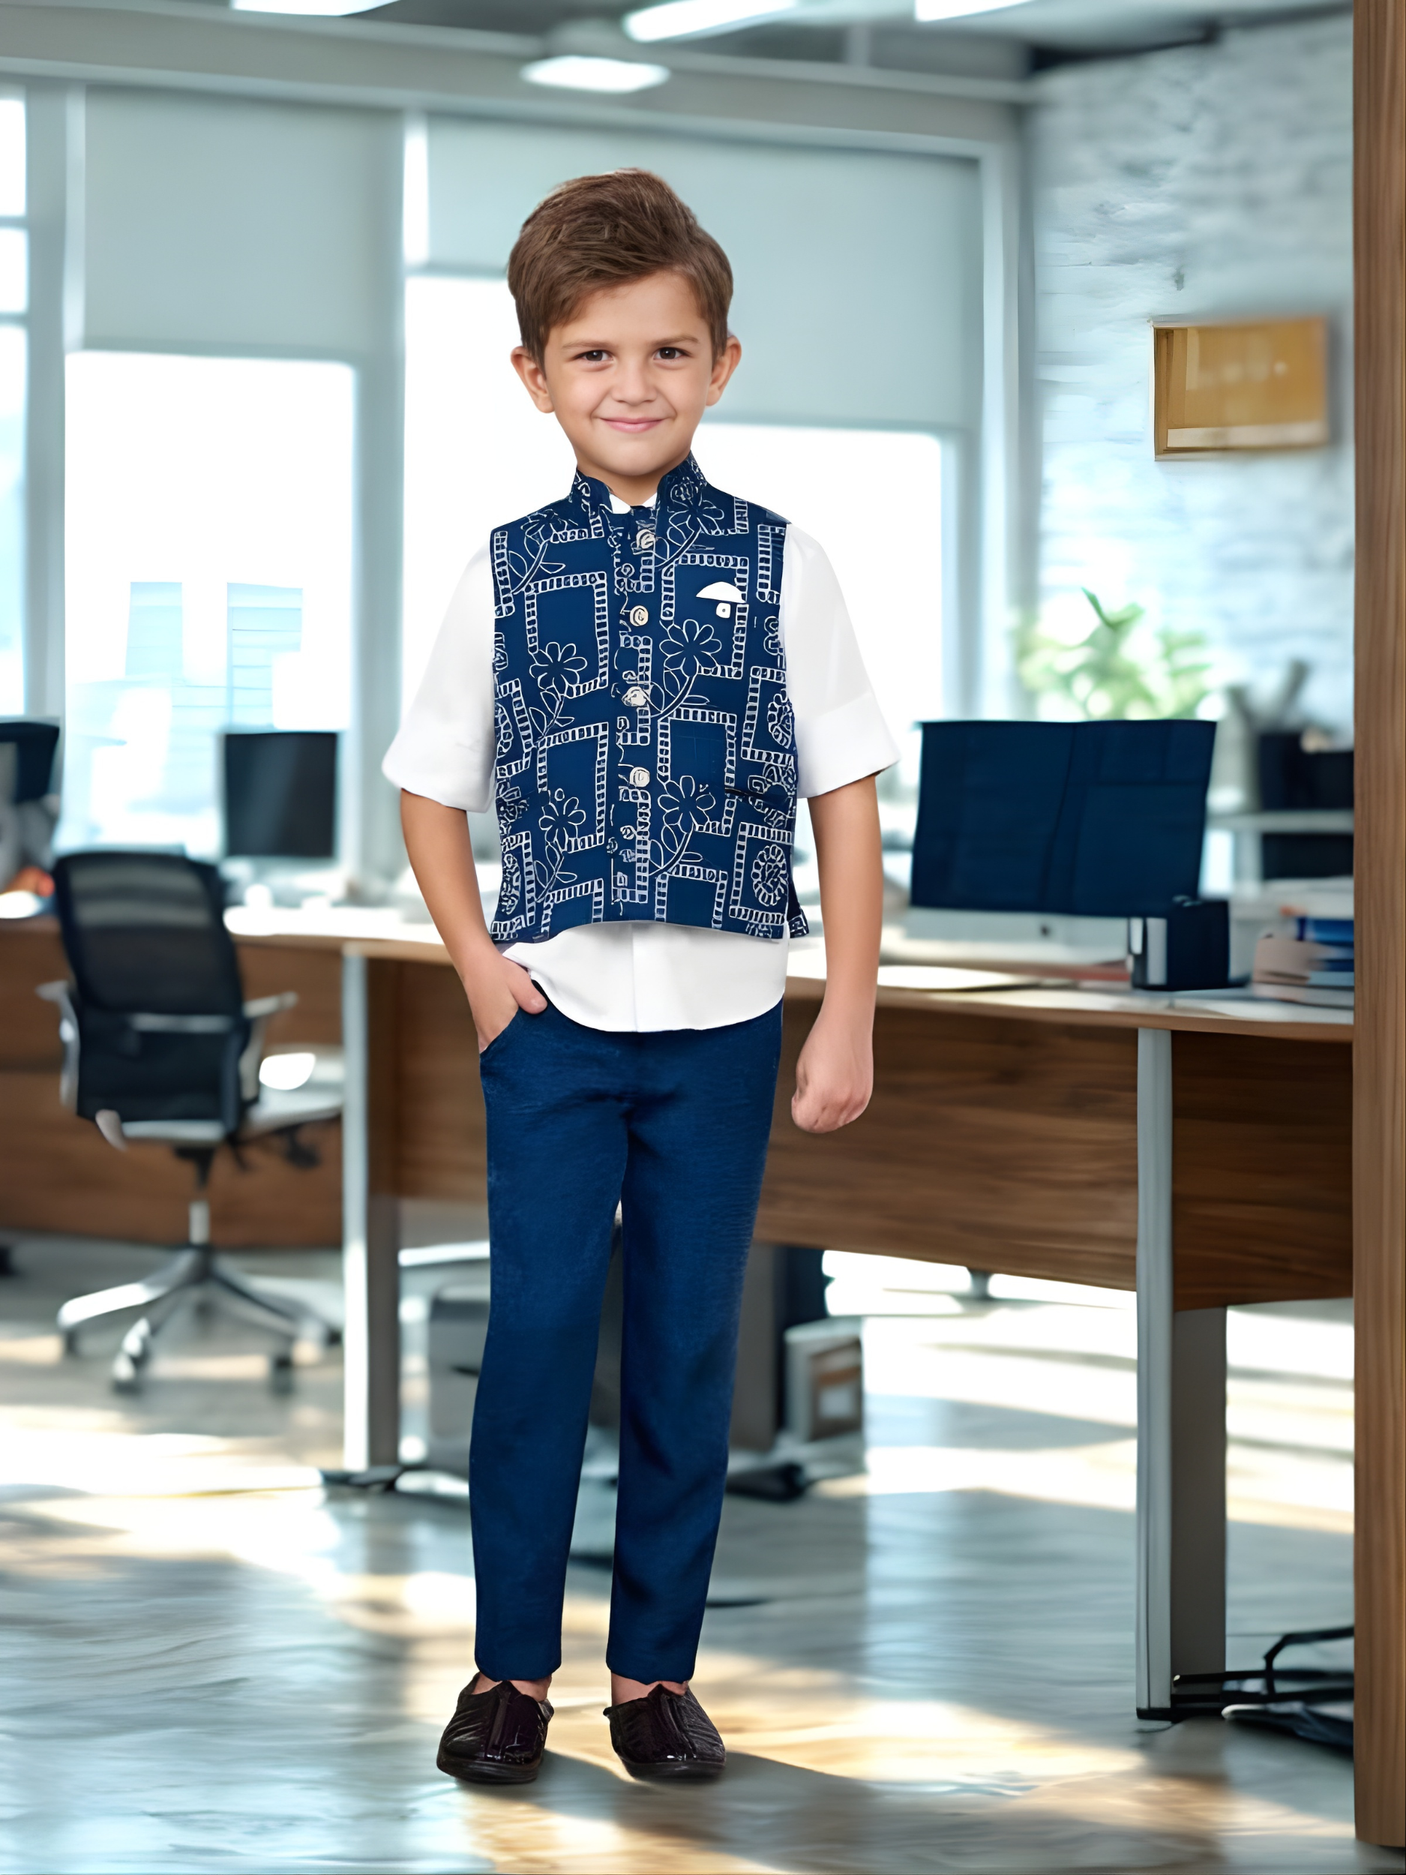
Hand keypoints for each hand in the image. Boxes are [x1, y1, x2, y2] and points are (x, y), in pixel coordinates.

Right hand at [461, 951, 547, 1052]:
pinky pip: (491, 1044)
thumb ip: (530, 997)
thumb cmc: (497, 971)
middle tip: (539, 1055)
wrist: (475, 962)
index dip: (528, 1055)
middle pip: (507, 1054)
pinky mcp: (481, 1026)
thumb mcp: (518, 980)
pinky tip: (513, 1045)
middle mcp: (489, 1033)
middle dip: (521, 1056)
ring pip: (499, 1050)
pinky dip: (501, 1047)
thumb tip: (541, 1009)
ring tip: (529, 1051)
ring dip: (511, 1051)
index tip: (541, 1056)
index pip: (516, 1051)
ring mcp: (483, 1031)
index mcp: (499, 1026)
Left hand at [791, 1008, 872, 1133]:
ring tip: (822, 1090)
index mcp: (821, 1094)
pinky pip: (849, 1115)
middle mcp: (842, 1100)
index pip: (804, 1121)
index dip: (797, 1111)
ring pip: (835, 1124)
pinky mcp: (866, 1095)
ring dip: (825, 1114)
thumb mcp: (802, 1071)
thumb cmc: (821, 1043)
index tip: (797, 1096)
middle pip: (819, 1127)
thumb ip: (803, 1096)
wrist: (848, 1023)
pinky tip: (835, 1090)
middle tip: (807, 1095)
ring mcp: (857, 1099)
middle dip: (809, 1116)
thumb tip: (807, 1112)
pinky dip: (839, 1109)